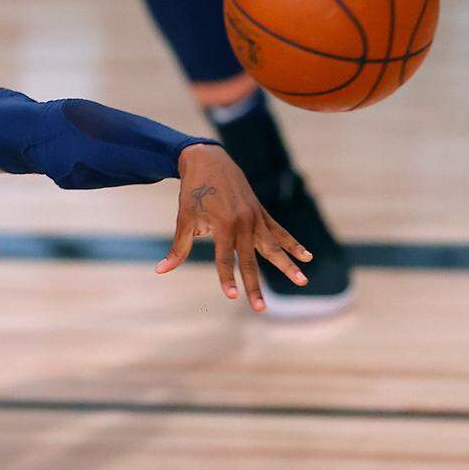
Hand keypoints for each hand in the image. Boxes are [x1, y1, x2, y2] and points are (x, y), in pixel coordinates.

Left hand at [155, 144, 312, 311]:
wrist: (209, 160)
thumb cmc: (193, 192)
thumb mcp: (184, 219)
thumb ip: (178, 248)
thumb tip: (161, 270)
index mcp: (223, 224)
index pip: (225, 258)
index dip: (227, 277)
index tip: (232, 296)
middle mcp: (243, 222)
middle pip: (251, 259)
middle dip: (254, 285)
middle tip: (260, 308)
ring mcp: (255, 217)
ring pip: (273, 246)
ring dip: (287, 264)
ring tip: (302, 281)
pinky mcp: (261, 213)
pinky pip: (279, 231)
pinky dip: (292, 243)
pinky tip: (307, 256)